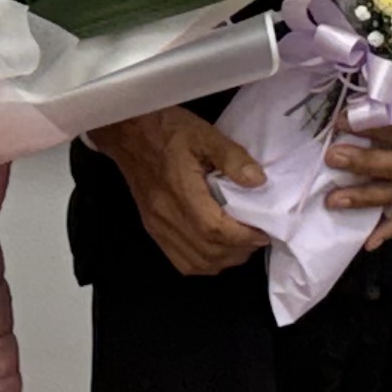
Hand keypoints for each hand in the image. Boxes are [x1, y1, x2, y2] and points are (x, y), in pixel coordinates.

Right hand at [99, 104, 269, 276]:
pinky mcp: (152, 227)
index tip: (263, 230)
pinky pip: (180, 261)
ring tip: (239, 242)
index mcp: (180, 190)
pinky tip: (216, 248)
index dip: (243, 237)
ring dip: (223, 259)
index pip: (214, 229)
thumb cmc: (167, 129)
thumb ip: (232, 158)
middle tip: (256, 234)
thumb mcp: (205, 134)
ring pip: (195, 262)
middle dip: (239, 250)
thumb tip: (258, 181)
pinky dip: (204, 262)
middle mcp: (166, 214)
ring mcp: (157, 225)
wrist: (127, 131)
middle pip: (208, 251)